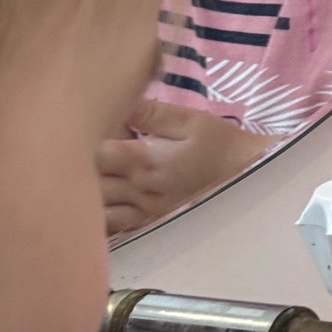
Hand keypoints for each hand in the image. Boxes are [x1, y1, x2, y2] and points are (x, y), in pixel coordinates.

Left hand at [98, 97, 273, 237]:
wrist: (253, 180)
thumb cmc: (223, 147)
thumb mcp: (193, 121)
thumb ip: (152, 113)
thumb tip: (118, 101)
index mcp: (144, 160)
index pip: (94, 152)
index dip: (85, 140)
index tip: (91, 129)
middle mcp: (138, 190)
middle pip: (87, 183)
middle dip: (79, 169)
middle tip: (83, 153)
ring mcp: (144, 212)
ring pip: (96, 211)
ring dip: (86, 197)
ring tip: (89, 181)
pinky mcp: (151, 225)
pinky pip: (114, 229)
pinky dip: (100, 220)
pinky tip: (99, 208)